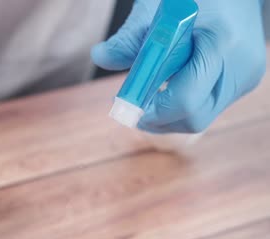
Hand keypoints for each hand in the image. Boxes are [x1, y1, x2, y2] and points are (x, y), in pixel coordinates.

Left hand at [92, 0, 265, 132]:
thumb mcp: (159, 10)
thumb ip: (131, 37)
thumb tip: (100, 56)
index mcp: (223, 43)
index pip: (185, 98)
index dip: (152, 110)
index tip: (126, 109)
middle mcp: (242, 67)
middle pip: (193, 117)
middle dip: (158, 119)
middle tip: (131, 109)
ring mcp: (246, 79)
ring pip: (199, 118)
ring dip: (168, 115)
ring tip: (147, 95)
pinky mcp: (243, 85)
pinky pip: (206, 108)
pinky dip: (181, 105)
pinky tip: (168, 87)